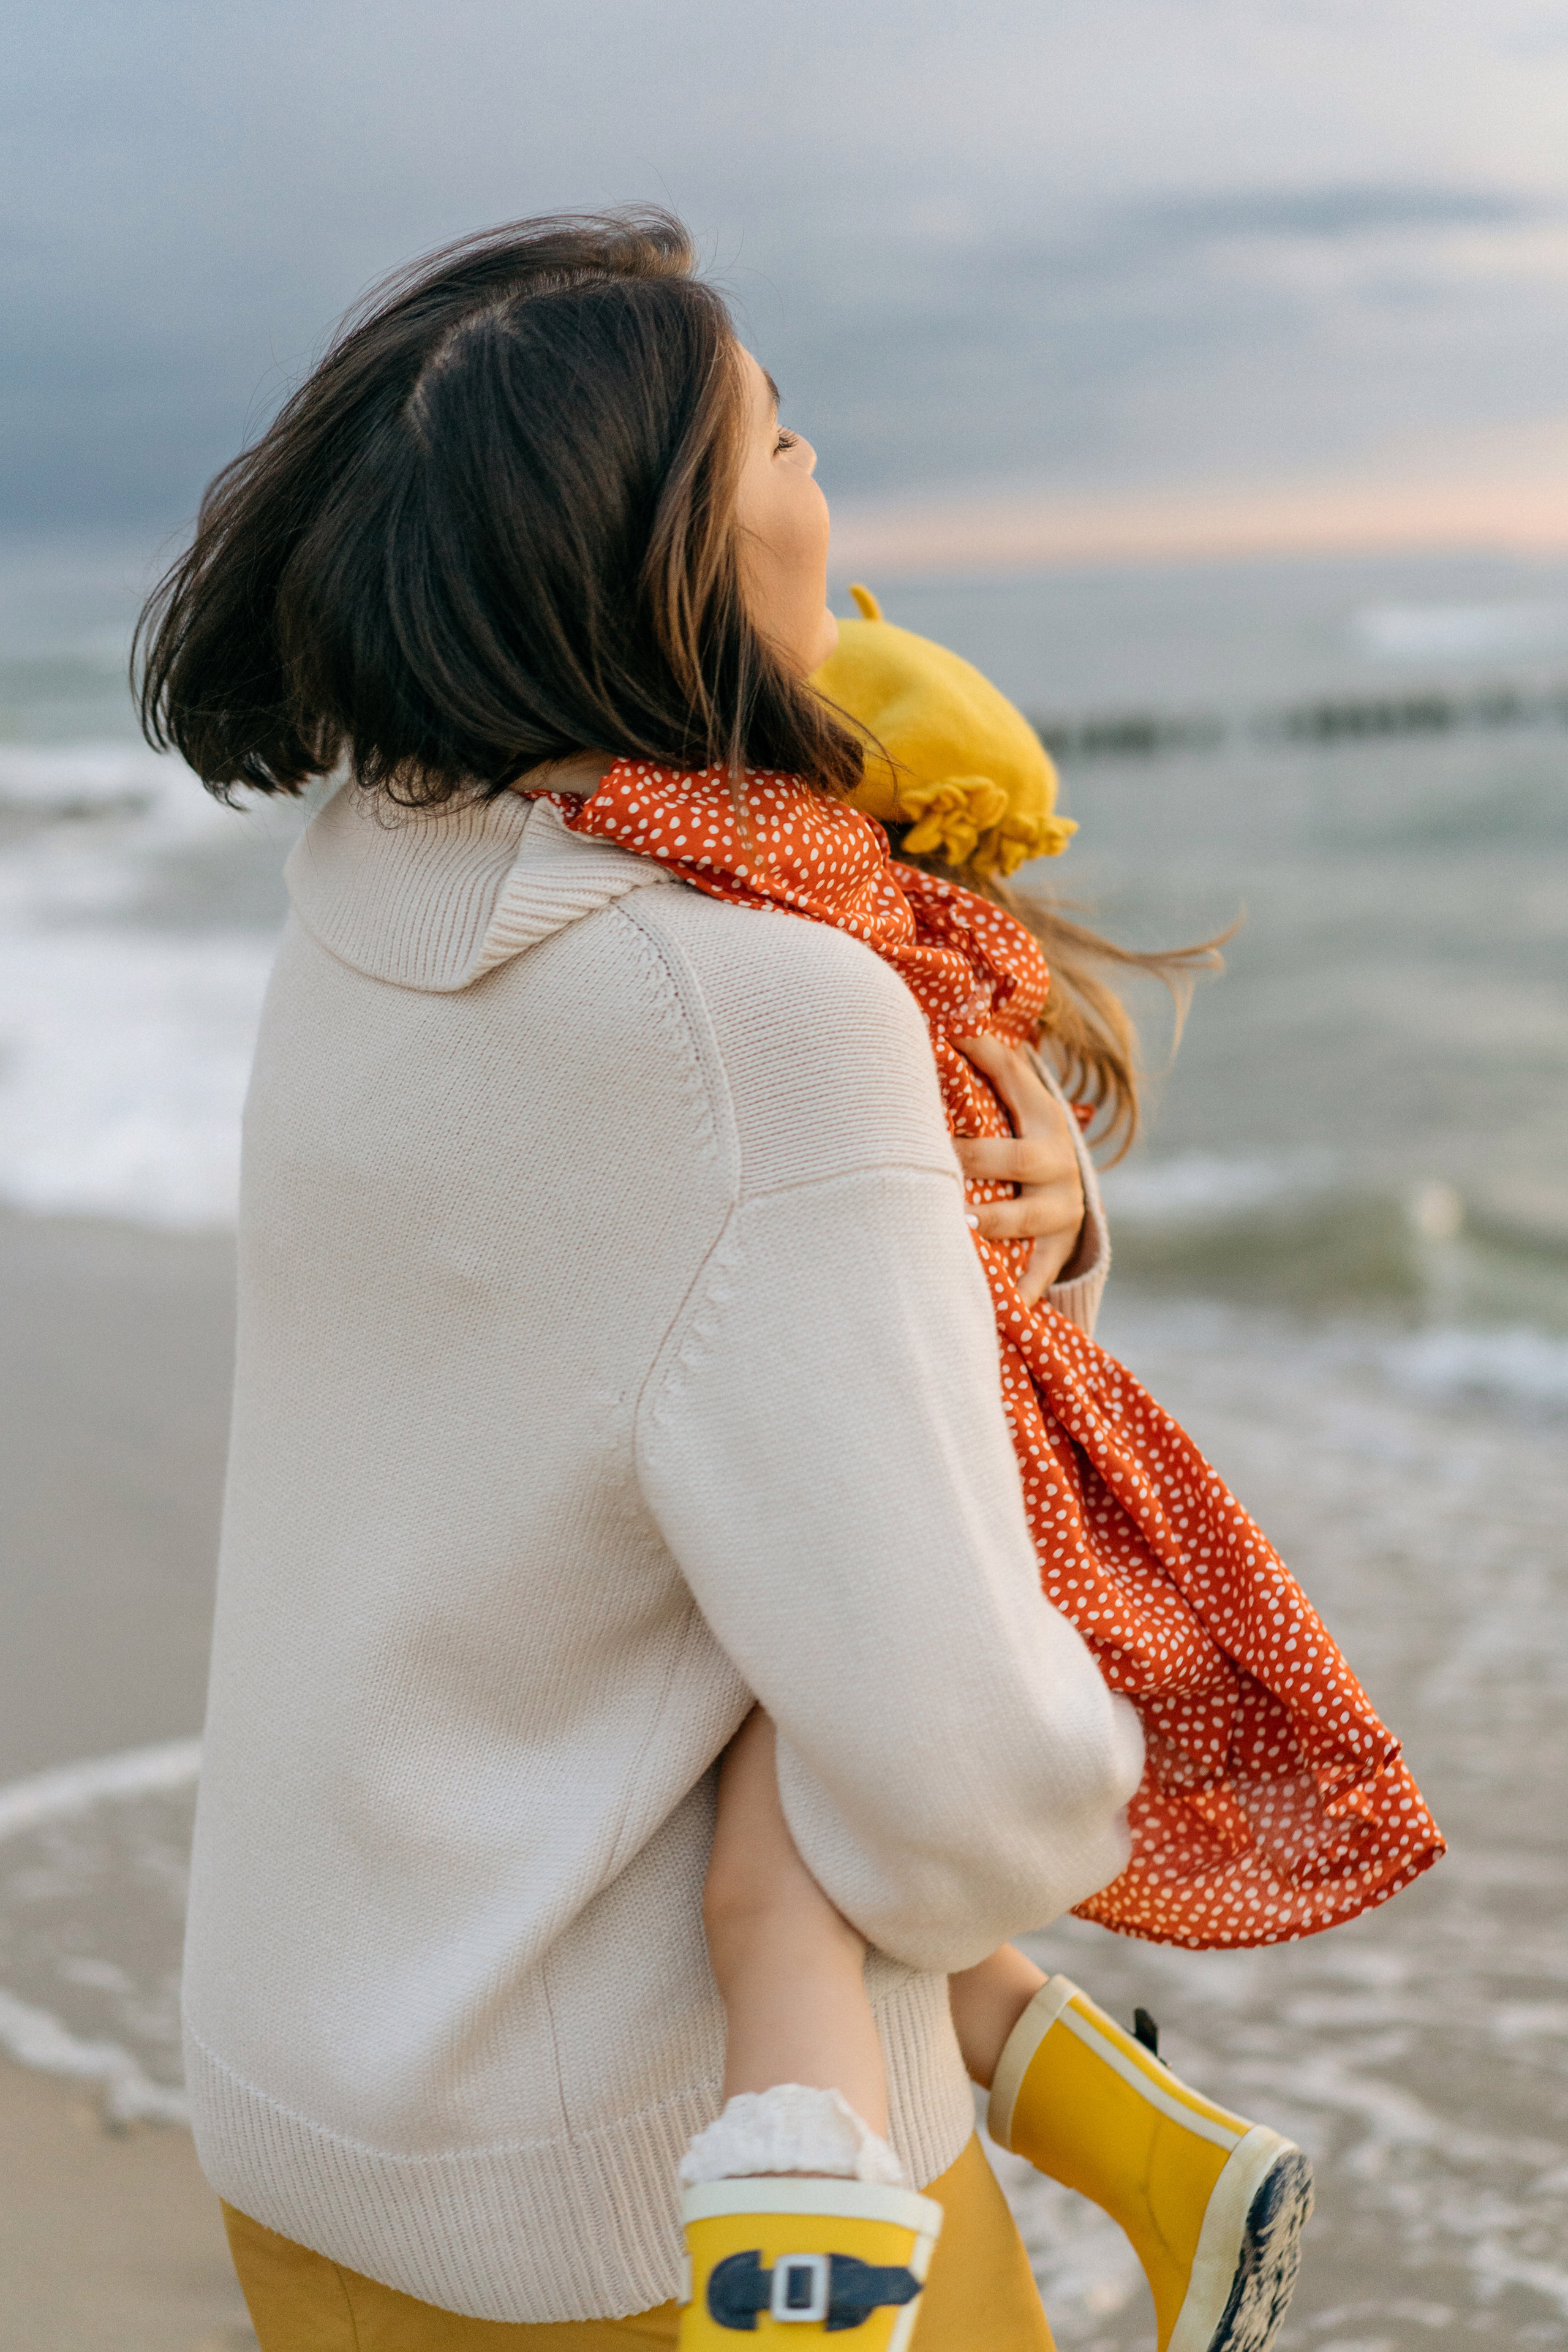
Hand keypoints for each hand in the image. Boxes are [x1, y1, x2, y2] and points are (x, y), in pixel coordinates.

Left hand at [954, 1034, 1086, 1304]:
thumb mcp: (1017, 1101)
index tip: (947, 1040)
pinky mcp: (1055, 1252)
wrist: (1067, 1194)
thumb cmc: (1018, 1136)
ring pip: (1025, 1222)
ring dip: (993, 1225)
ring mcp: (1061, 1211)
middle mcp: (1058, 1163)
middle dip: (976, 1160)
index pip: (1015, 1079)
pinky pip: (1034, 1277)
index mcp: (1043, 1118)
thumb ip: (991, 1062)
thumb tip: (945, 1014)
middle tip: (937, 1160)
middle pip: (1017, 1159)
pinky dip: (1016, 1293)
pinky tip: (992, 1307)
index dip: (985, 1057)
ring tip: (961, 1228)